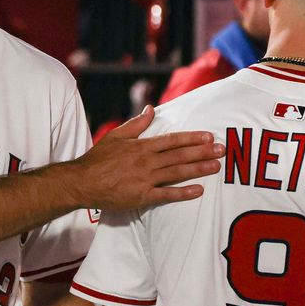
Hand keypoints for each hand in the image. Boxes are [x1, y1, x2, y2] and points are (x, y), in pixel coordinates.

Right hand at [70, 105, 222, 210]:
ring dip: (198, 169)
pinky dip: (183, 193)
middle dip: (202, 152)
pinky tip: (198, 191)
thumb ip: (137, 124)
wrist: (82, 182)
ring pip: (176, 173)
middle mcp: (146, 162)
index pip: (172, 140)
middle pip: (179, 156)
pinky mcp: (142, 197)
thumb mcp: (116, 136)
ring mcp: (145, 180)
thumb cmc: (98, 159)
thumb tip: (150, 108)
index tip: (209, 136)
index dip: (192, 138)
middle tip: (222, 150)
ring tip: (216, 166)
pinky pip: (166, 195)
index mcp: (142, 147)